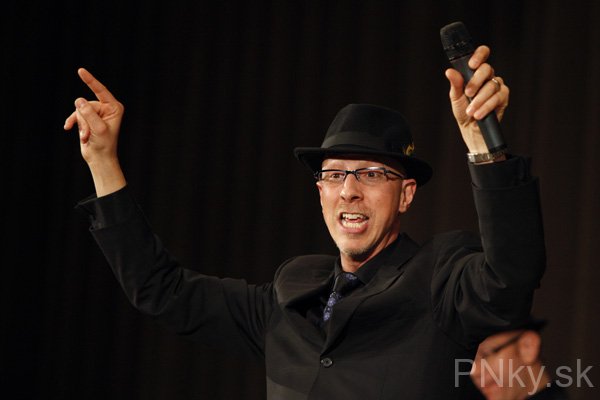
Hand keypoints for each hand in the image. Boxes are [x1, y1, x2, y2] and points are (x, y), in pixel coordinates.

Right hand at [64, 68, 125, 195]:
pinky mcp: (88, 118)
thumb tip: (78, 100)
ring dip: (80, 124)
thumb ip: (89, 113)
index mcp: (114, 108)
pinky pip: (74, 115)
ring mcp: (96, 113)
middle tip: (89, 133)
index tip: (80, 71)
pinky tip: (68, 128)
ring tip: (86, 136)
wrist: (99, 158)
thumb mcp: (98, 128)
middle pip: (86, 104)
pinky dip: (72, 122)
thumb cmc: (104, 144)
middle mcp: (106, 108)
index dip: (90, 81)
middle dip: (84, 119)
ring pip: (79, 110)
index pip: (101, 91)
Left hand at [445, 45, 508, 153]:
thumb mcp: (456, 97)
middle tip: (468, 93)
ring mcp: (497, 86)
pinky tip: (479, 114)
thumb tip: (449, 71)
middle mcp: (488, 76)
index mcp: (476, 72)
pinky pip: (498, 97)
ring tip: (470, 111)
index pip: (482, 54)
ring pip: (491, 85)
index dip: (479, 55)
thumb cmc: (463, 111)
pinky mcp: (503, 97)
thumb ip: (455, 84)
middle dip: (476, 81)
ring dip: (479, 99)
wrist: (470, 129)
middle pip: (487, 69)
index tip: (472, 64)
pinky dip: (487, 106)